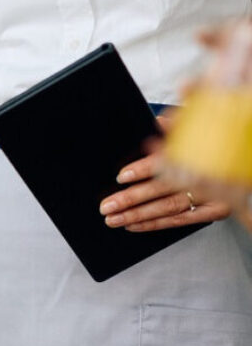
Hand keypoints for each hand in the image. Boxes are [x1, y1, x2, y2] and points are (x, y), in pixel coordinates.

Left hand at [99, 117, 230, 231]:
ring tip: (114, 219)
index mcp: (201, 153)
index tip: (122, 176)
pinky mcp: (217, 211)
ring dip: (138, 215)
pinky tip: (134, 225)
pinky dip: (155, 224)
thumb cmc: (222, 142)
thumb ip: (181, 122)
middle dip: (132, 199)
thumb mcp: (206, 125)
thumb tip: (160, 120)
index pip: (168, 162)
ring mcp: (213, 196)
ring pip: (169, 208)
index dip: (143, 169)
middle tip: (107, 206)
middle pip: (163, 188)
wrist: (250, 162)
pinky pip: (181, 221)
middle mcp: (207, 176)